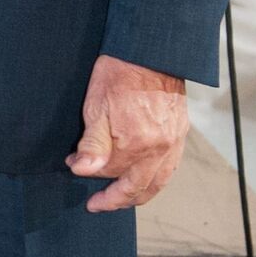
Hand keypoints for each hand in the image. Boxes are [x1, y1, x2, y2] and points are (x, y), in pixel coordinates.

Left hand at [69, 53, 188, 210]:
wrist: (151, 52)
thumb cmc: (120, 74)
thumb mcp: (95, 106)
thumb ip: (92, 144)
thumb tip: (82, 171)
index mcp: (136, 145)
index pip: (110, 172)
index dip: (90, 173)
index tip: (75, 167)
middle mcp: (159, 149)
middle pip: (137, 187)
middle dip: (116, 200)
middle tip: (98, 204)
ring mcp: (173, 143)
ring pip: (157, 183)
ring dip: (138, 195)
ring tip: (122, 199)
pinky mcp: (180, 133)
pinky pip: (170, 169)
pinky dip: (156, 180)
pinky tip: (146, 180)